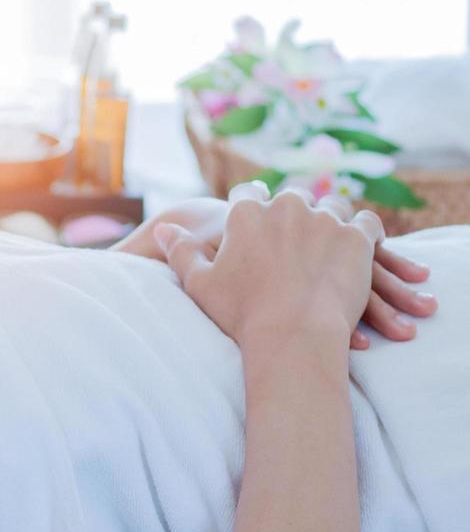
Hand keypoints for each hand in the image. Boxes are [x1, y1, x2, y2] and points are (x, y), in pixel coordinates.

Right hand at [154, 187, 383, 353]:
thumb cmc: (242, 314)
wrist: (294, 336)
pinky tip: (361, 247)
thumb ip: (180, 251)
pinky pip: (367, 222)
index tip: (257, 223)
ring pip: (332, 207)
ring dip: (330, 223)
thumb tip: (163, 229)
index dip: (251, 208)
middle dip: (293, 216)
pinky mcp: (358, 236)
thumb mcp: (199, 284)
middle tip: (294, 244)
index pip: (247, 194)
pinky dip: (364, 232)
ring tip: (328, 248)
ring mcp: (326, 219)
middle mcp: (287, 207)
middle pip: (292, 199)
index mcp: (247, 215)